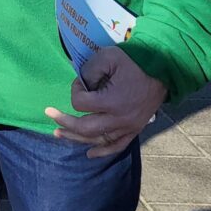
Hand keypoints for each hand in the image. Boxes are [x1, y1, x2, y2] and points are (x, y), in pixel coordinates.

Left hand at [45, 46, 167, 157]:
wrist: (161, 68)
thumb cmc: (132, 61)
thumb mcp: (107, 57)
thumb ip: (89, 70)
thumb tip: (81, 86)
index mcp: (111, 101)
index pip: (81, 103)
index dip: (75, 91)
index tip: (80, 82)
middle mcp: (119, 118)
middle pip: (85, 128)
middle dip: (65, 122)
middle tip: (49, 114)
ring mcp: (129, 126)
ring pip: (99, 139)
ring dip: (77, 138)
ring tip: (58, 134)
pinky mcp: (135, 129)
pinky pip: (118, 145)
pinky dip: (103, 151)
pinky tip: (89, 153)